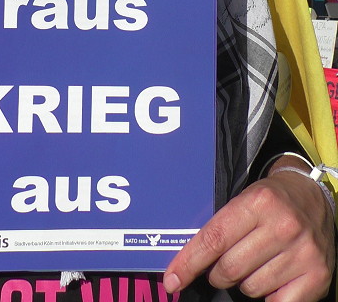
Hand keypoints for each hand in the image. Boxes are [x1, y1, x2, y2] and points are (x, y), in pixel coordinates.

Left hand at [163, 166, 334, 300]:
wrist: (313, 197)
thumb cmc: (271, 201)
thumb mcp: (245, 200)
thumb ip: (220, 227)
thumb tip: (184, 263)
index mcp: (259, 202)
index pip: (214, 239)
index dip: (190, 262)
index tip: (173, 279)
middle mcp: (283, 226)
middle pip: (230, 268)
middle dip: (219, 273)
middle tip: (225, 265)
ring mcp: (302, 252)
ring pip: (251, 288)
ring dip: (245, 283)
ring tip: (256, 264)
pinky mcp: (317, 275)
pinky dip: (268, 297)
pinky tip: (272, 279)